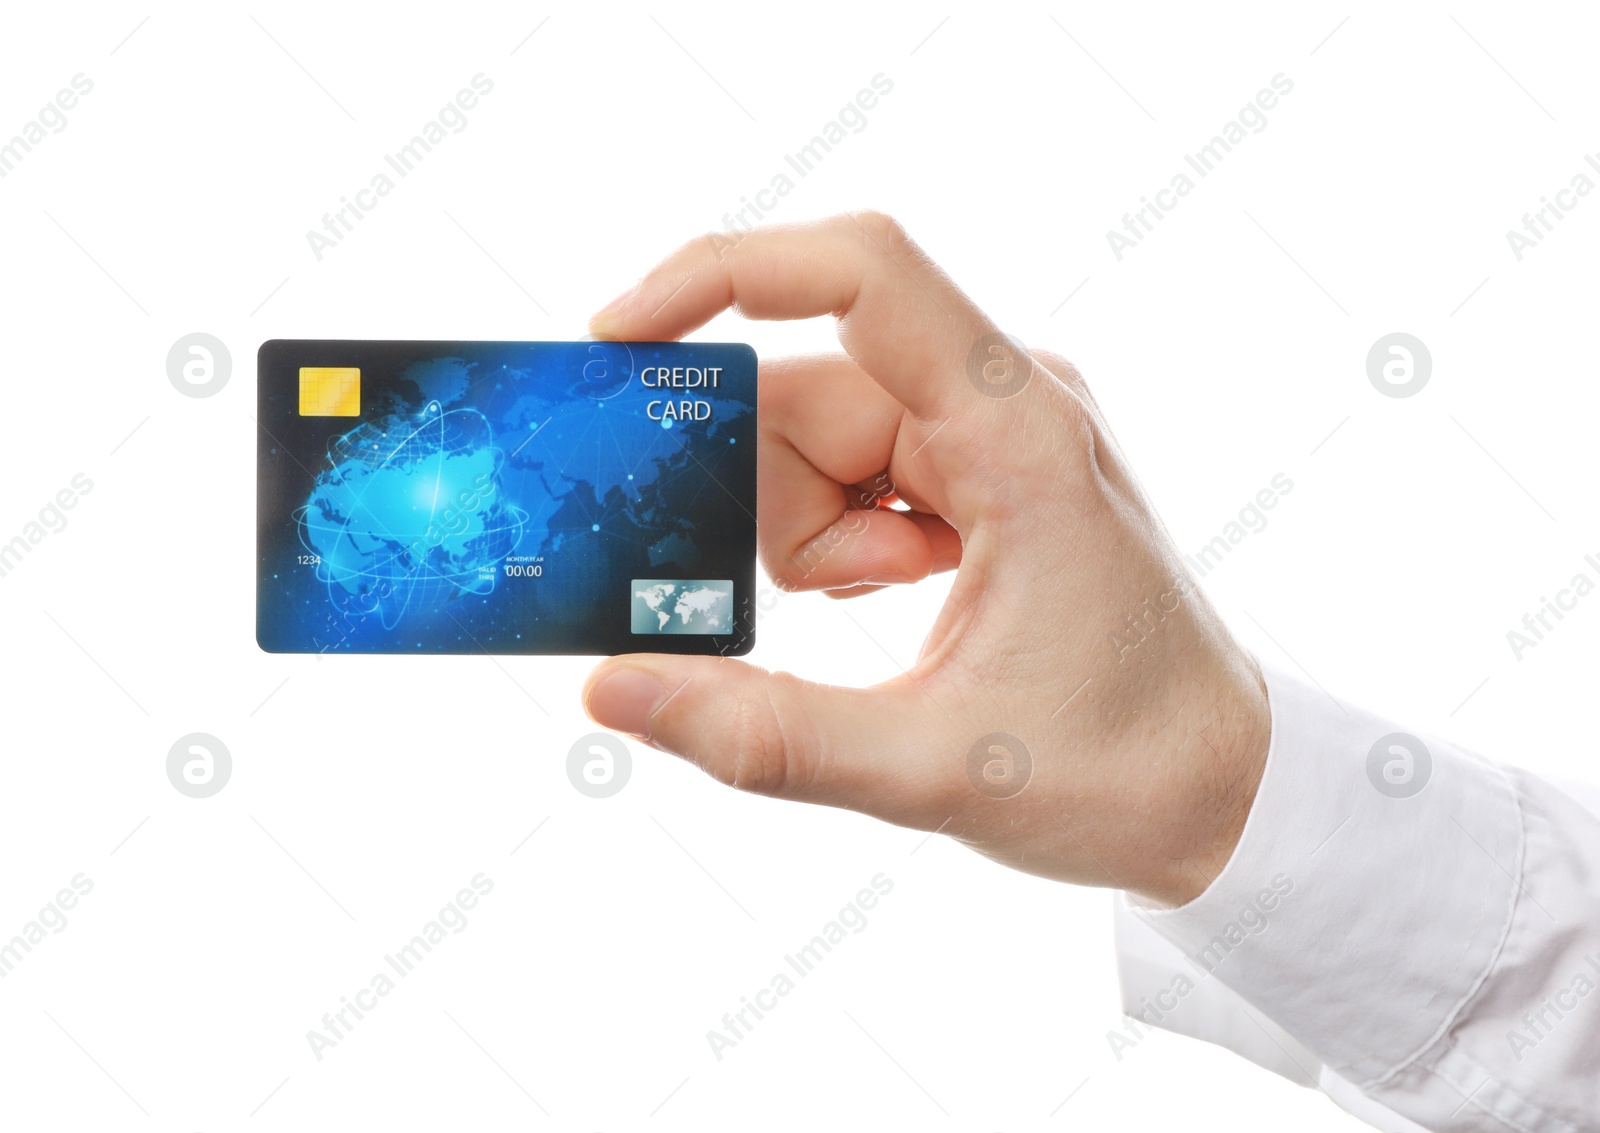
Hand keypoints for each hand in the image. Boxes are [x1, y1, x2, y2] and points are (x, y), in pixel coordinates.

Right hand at [582, 212, 1269, 906]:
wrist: (1222, 786)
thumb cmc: (1120, 768)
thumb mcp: (932, 768)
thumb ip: (765, 733)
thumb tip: (613, 695)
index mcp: (1016, 432)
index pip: (861, 273)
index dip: (723, 272)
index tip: (619, 336)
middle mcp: (1005, 399)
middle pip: (806, 387)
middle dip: (768, 503)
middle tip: (815, 604)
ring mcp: (992, 426)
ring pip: (817, 431)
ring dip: (808, 532)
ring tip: (887, 607)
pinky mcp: (978, 462)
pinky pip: (852, 461)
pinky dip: (836, 532)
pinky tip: (894, 590)